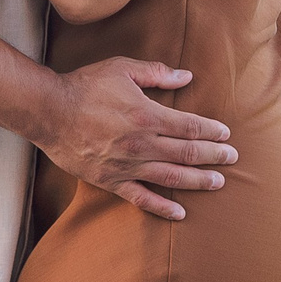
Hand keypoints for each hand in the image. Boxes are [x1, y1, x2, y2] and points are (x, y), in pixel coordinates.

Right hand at [33, 57, 237, 221]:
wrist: (48, 111)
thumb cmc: (84, 86)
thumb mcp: (121, 69)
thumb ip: (156, 73)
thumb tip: (186, 76)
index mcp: (146, 116)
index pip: (190, 127)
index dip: (211, 131)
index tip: (225, 133)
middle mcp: (141, 144)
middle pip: (187, 154)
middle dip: (214, 156)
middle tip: (232, 158)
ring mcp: (126, 166)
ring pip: (171, 177)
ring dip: (198, 181)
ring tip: (218, 182)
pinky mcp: (110, 181)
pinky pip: (141, 198)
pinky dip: (163, 207)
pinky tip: (180, 212)